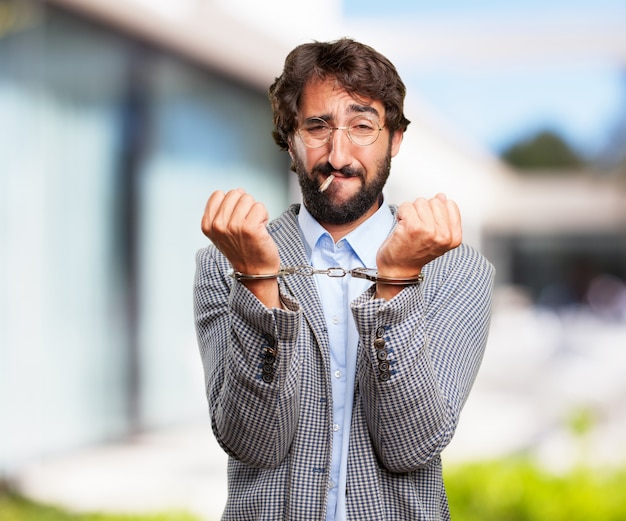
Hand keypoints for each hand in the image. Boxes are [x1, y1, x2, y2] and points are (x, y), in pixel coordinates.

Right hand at [201, 189, 280, 305]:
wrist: (254, 271)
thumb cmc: (241, 250)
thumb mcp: (221, 233)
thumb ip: (221, 212)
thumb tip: (236, 192)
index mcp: (208, 225)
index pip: (219, 194)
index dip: (231, 203)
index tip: (234, 218)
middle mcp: (218, 226)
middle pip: (235, 194)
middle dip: (244, 206)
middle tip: (246, 224)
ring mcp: (233, 226)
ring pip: (248, 199)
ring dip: (255, 211)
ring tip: (253, 227)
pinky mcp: (250, 228)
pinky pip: (260, 207)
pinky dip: (264, 216)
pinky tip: (260, 229)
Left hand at [375, 193, 461, 297]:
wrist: (398, 269)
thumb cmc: (415, 253)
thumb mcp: (438, 237)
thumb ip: (443, 216)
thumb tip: (442, 197)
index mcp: (454, 237)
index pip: (449, 204)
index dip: (435, 211)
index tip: (429, 225)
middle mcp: (444, 235)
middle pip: (434, 201)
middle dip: (423, 211)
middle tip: (417, 228)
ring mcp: (429, 231)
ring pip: (420, 202)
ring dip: (411, 212)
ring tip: (409, 228)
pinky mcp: (413, 227)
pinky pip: (406, 206)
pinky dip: (401, 214)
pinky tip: (402, 227)